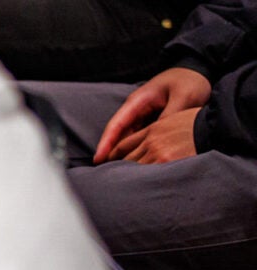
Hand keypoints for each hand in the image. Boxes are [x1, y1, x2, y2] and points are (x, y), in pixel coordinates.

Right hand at [96, 67, 210, 162]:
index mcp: (138, 101)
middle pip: (118, 134)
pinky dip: (136, 148)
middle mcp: (136, 109)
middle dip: (110, 152)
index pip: (116, 125)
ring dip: (123, 152)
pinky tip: (137, 161)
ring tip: (119, 171)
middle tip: (106, 173)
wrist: (198, 70)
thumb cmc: (189, 81)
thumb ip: (169, 117)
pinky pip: (140, 136)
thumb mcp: (183, 97)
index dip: (106, 143)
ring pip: (128, 137)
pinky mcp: (151, 119)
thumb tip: (158, 138)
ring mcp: (143, 114)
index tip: (98, 159)